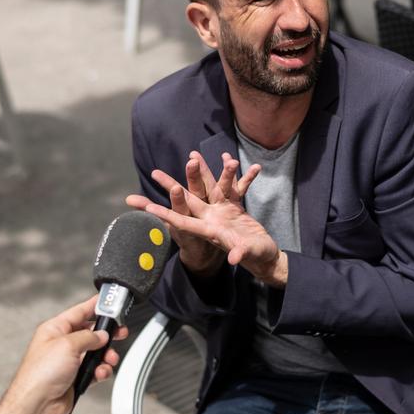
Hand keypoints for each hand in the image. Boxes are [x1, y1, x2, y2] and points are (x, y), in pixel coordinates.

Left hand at [0, 296, 124, 413]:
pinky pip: (94, 370)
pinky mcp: (74, 378)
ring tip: (109, 358)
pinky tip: (100, 373)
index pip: (78, 312)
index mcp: (54, 330)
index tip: (106, 301)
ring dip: (105, 356)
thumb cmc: (39, 375)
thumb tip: (101, 335)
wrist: (36, 405)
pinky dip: (101, 371)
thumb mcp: (67, 345)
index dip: (93, 306)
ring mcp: (68, 362)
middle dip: (105, 335)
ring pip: (95, 353)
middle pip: (89, 333)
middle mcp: (61, 344)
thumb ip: (88, 337)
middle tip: (119, 332)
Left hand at [127, 150, 286, 287]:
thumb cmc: (257, 256)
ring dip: (200, 171)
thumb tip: (234, 259)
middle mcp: (211, 219)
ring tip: (192, 154)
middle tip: (154, 173)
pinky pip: (230, 186)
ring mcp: (222, 211)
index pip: (184, 221)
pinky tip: (229, 158)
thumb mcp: (250, 254)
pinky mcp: (234, 206)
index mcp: (211, 230)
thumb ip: (241, 253)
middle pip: (188, 199)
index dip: (167, 214)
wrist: (265, 255)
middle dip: (171, 185)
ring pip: (208, 186)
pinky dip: (230, 174)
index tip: (149, 207)